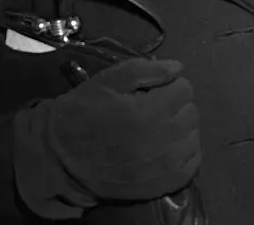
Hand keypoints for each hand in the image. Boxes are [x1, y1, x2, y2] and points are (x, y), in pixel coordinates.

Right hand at [14, 58, 200, 217]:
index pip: (184, 88)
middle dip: (177, 106)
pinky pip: (191, 166)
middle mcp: (159, 141)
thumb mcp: (108, 80)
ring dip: (181, 130)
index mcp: (147, 112)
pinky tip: (166, 148)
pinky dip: (184, 155)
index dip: (170, 85)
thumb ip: (146, 69)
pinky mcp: (159, 186)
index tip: (155, 91)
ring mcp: (160, 167)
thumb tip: (178, 68)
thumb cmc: (84, 112)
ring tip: (159, 129)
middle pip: (192, 112)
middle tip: (155, 109)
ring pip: (193, 138)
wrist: (60, 156)